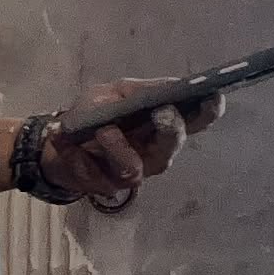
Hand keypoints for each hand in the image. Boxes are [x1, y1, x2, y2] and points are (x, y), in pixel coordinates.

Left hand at [39, 79, 225, 202]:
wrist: (61, 141)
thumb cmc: (97, 113)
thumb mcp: (114, 92)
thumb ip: (139, 91)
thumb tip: (169, 87)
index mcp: (165, 124)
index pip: (197, 120)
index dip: (209, 110)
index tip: (212, 96)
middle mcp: (157, 151)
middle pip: (173, 144)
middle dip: (169, 129)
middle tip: (161, 113)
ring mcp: (132, 172)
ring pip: (133, 168)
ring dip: (116, 147)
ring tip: (102, 129)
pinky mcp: (104, 186)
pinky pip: (93, 173)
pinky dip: (77, 154)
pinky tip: (66, 141)